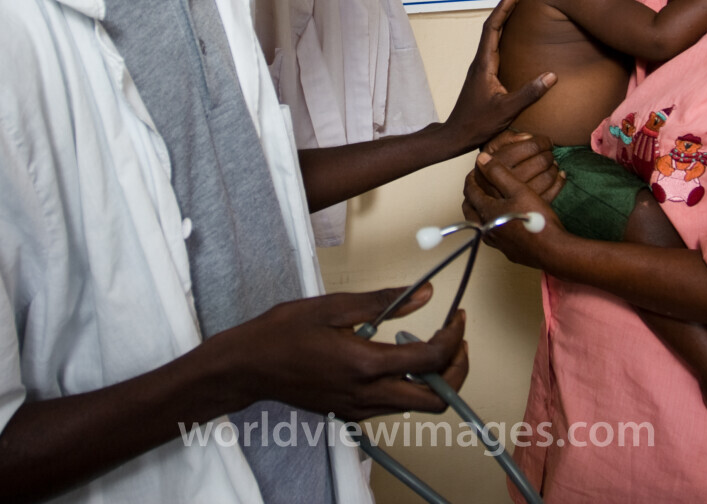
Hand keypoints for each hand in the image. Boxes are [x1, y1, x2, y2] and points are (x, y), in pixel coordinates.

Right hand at [232, 284, 468, 420]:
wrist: (249, 366)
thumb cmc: (284, 332)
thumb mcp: (334, 307)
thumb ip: (384, 302)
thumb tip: (426, 294)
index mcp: (365, 365)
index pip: (431, 360)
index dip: (454, 338)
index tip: (457, 317)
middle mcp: (367, 395)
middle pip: (436, 399)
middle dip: (456, 370)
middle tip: (455, 339)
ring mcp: (359, 409)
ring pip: (416, 405)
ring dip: (433, 378)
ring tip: (426, 342)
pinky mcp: (351, 413)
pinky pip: (393, 405)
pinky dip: (409, 384)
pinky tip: (395, 357)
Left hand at [443, 0, 556, 152]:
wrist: (457, 135)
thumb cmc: (478, 123)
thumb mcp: (507, 110)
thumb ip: (529, 93)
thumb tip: (552, 76)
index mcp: (484, 63)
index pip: (493, 27)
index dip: (505, 6)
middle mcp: (481, 60)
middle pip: (492, 24)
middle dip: (507, 4)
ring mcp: (482, 65)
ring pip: (492, 32)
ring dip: (505, 15)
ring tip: (519, 1)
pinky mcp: (485, 72)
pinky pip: (495, 43)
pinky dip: (504, 30)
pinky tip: (514, 31)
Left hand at [463, 149, 566, 270]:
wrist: (552, 250)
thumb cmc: (535, 218)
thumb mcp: (519, 190)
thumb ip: (498, 173)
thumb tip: (481, 159)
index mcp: (486, 212)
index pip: (470, 192)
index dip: (471, 179)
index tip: (475, 172)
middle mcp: (486, 229)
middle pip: (470, 210)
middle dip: (471, 197)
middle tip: (478, 187)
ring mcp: (495, 243)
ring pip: (479, 225)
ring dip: (480, 212)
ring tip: (488, 203)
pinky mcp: (506, 252)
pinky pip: (491, 235)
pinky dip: (491, 225)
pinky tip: (503, 222)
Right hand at [478, 131, 562, 203]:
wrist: (482, 196)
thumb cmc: (492, 166)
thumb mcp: (492, 148)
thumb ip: (507, 138)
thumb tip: (528, 137)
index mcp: (499, 161)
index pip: (530, 147)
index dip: (543, 142)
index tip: (546, 142)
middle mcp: (507, 179)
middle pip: (541, 162)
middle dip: (549, 155)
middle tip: (548, 153)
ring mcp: (517, 196)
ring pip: (547, 178)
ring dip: (554, 168)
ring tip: (552, 164)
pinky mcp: (526, 207)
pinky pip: (551, 193)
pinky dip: (559, 182)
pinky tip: (559, 175)